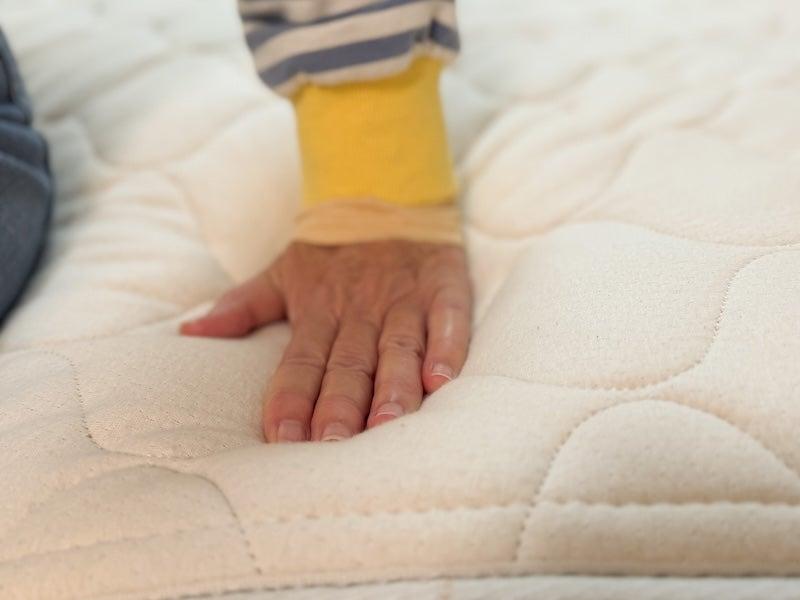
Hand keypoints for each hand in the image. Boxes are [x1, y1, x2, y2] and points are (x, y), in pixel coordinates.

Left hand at [180, 240, 471, 442]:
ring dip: (392, 386)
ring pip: (397, 347)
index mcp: (319, 310)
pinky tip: (441, 381)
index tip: (280, 439)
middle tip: (331, 445)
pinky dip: (447, 347)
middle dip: (338, 405)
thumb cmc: (333, 245)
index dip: (290, 399)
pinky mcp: (443, 286)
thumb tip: (189, 333)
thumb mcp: (283, 270)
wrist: (386, 187)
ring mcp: (404, 299)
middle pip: (348, 363)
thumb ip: (243, 306)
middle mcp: (360, 309)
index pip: (300, 361)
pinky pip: (448, 319)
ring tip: (385, 424)